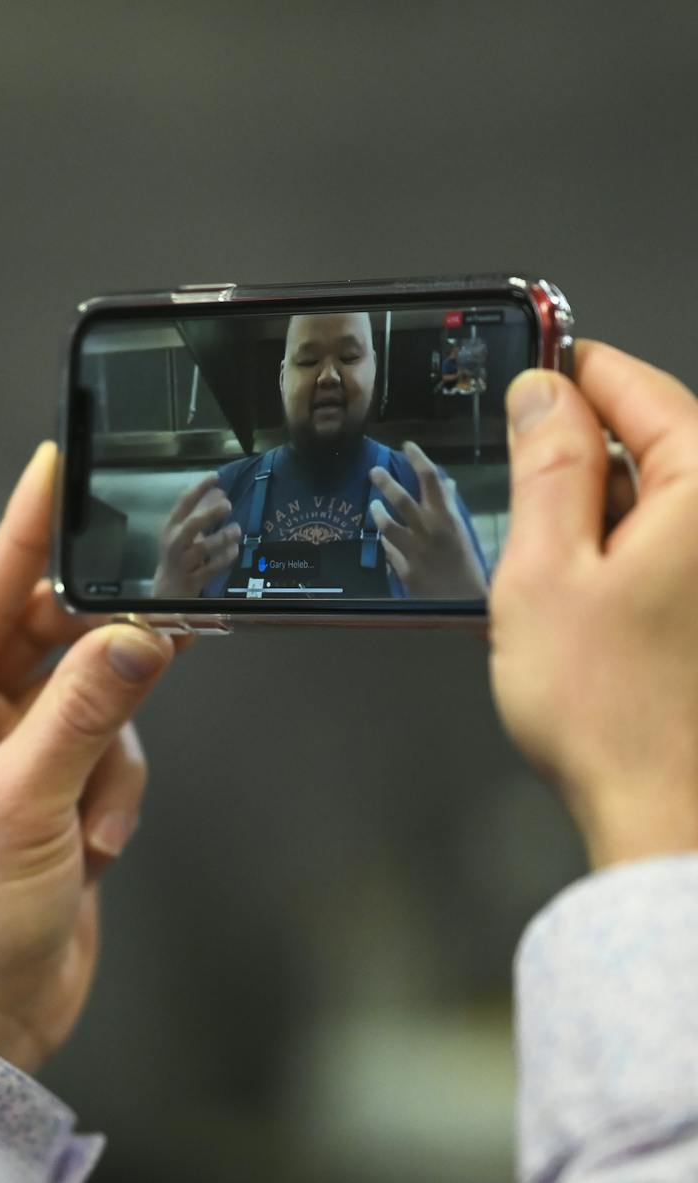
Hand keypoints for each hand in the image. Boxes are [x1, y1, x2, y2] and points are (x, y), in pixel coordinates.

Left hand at [0, 442, 177, 1072]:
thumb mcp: (20, 810)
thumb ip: (84, 713)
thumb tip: (137, 636)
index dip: (22, 534)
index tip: (55, 469)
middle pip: (38, 639)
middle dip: (94, 655)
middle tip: (158, 619)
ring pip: (85, 693)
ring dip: (104, 755)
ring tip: (87, 819)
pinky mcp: (39, 782)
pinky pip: (102, 744)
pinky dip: (111, 791)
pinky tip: (90, 846)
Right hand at [152, 473, 238, 597]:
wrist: (167, 588)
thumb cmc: (179, 554)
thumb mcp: (184, 531)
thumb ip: (200, 511)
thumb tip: (219, 491)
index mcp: (171, 527)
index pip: (184, 503)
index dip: (199, 488)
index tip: (215, 476)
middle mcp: (175, 542)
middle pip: (192, 525)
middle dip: (210, 513)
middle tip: (228, 505)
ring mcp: (183, 562)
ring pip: (202, 548)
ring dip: (222, 537)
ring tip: (236, 530)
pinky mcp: (193, 579)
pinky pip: (211, 568)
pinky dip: (224, 558)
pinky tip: (235, 550)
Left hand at [368, 442, 487, 597]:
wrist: (464, 601)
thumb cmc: (467, 563)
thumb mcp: (462, 531)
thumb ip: (450, 506)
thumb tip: (445, 482)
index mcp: (448, 518)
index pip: (431, 479)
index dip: (418, 459)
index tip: (407, 446)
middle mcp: (429, 530)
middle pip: (402, 499)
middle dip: (386, 482)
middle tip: (374, 470)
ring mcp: (414, 550)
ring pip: (387, 525)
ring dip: (377, 512)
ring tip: (373, 505)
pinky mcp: (403, 569)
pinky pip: (388, 549)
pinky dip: (386, 542)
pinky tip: (385, 538)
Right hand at [490, 341, 697, 868]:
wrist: (667, 817)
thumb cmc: (612, 711)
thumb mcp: (544, 569)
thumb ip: (547, 466)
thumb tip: (543, 391)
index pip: (642, 390)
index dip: (574, 371)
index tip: (526, 361)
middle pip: (660, 443)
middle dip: (583, 450)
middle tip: (512, 472)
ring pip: (665, 500)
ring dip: (601, 510)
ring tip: (543, 558)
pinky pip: (674, 549)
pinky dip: (625, 553)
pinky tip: (583, 595)